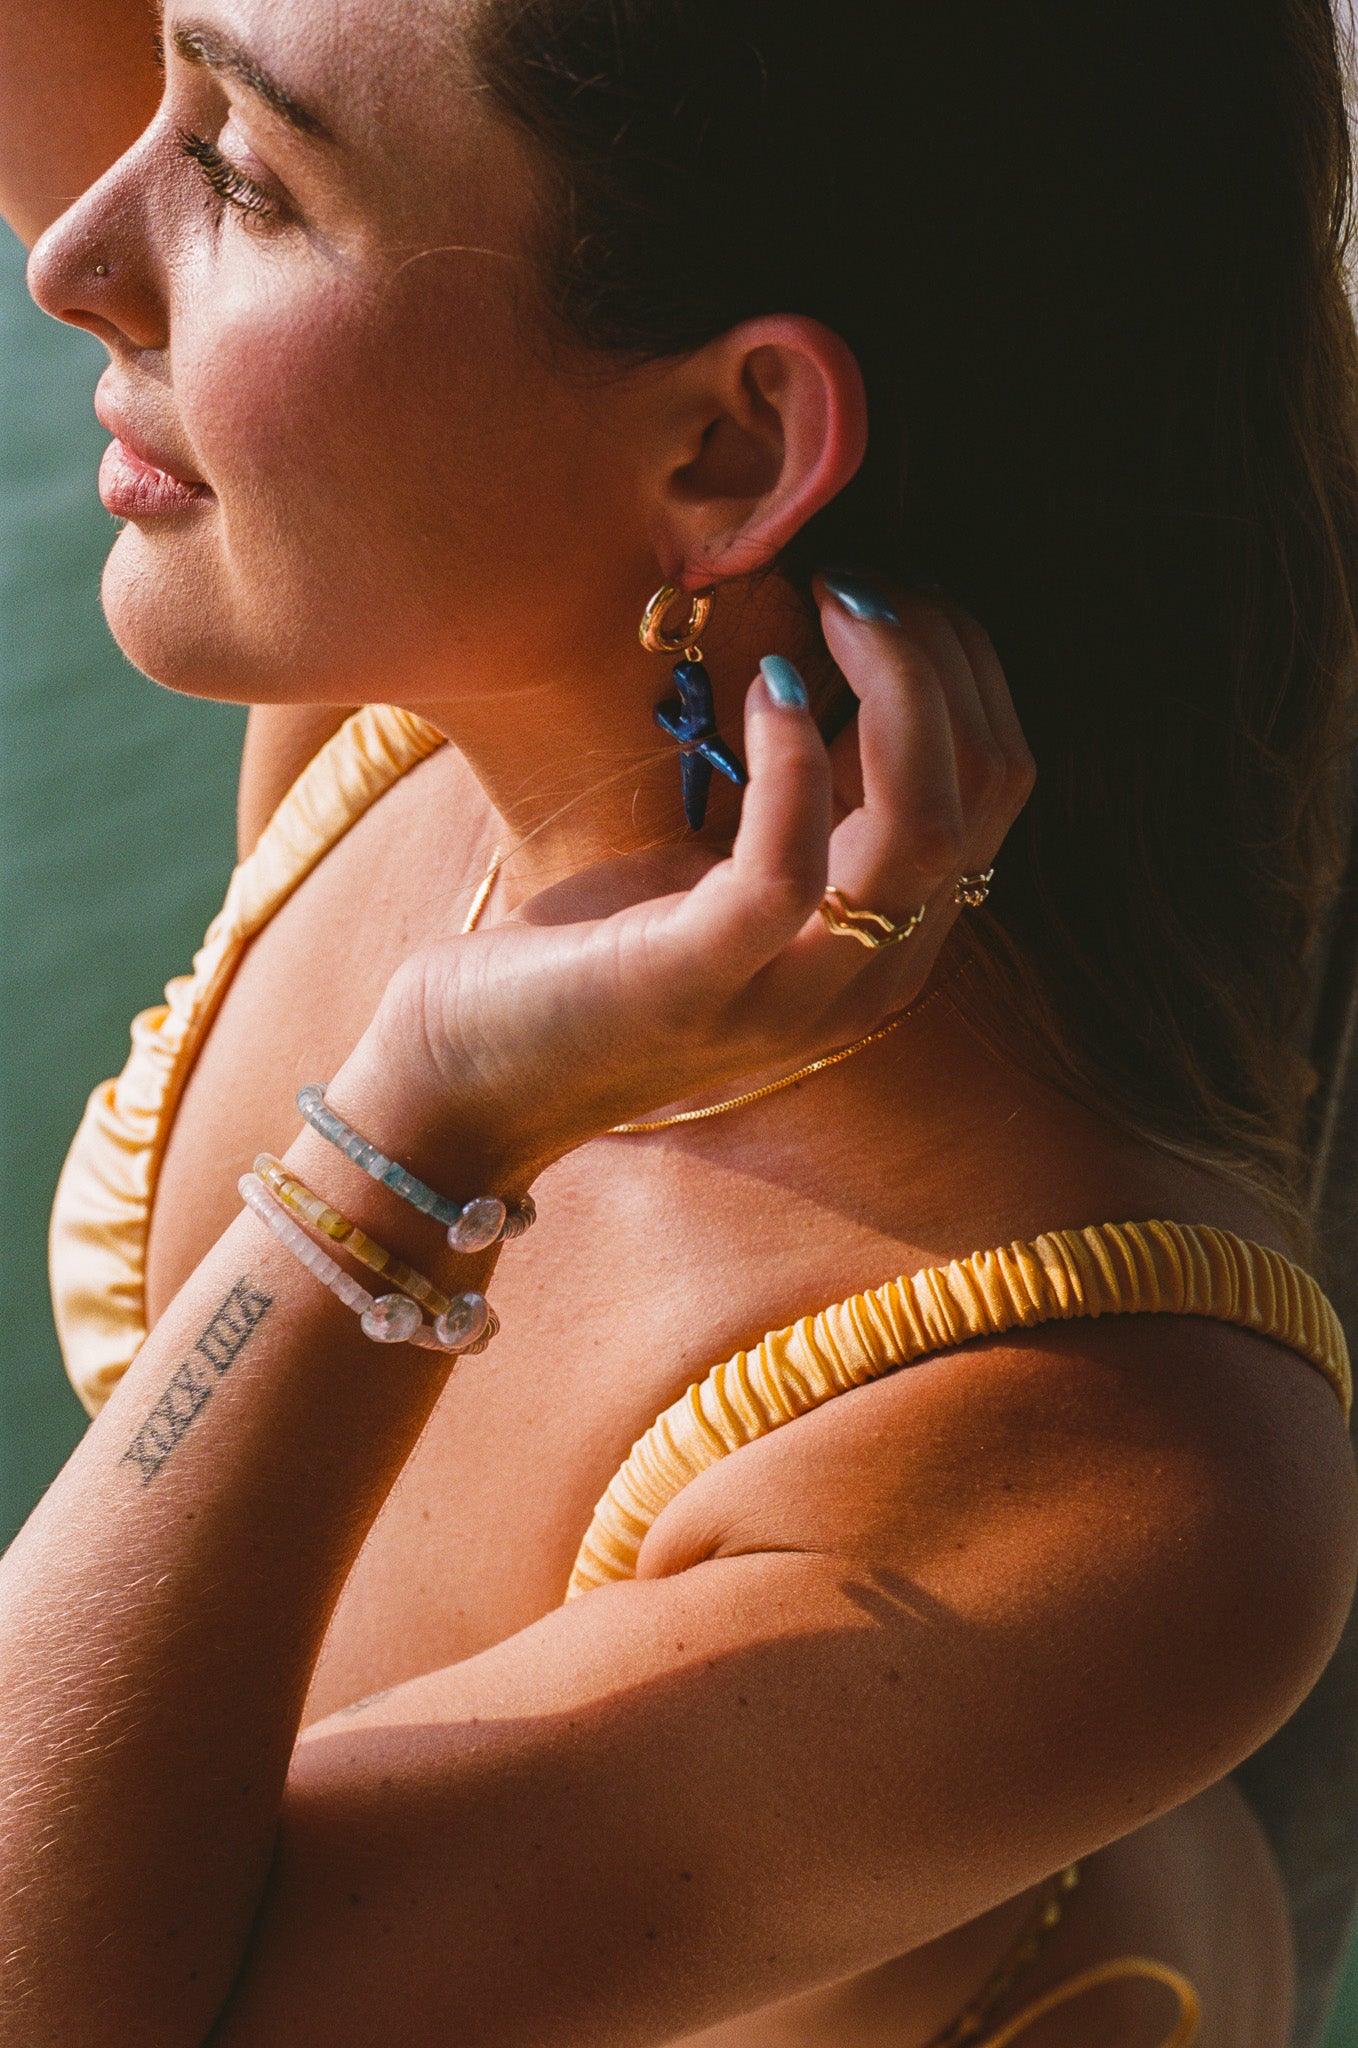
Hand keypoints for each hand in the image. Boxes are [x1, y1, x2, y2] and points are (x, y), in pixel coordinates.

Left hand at [348, 578, 1035, 1181]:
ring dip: (896, 686)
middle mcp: (866, 977)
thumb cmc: (580, 953)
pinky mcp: (696, 987)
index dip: (962, 662)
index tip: (879, 592)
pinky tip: (762, 692)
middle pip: (982, 790)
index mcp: (885, 940)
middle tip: (854, 583)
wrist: (467, 1076)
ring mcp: (789, 995)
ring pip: (922, 828)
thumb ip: (799, 801)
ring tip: (827, 608)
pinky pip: (789, 869)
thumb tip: (839, 651)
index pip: (997, 783)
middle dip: (937, 652)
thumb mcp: (716, 868)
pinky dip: (792, 761)